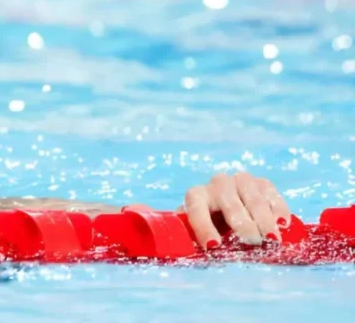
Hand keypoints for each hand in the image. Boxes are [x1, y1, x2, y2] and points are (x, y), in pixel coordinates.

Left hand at [125, 172, 290, 248]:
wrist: (230, 212)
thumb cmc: (207, 228)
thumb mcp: (190, 230)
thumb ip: (176, 232)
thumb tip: (143, 227)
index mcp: (195, 195)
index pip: (195, 207)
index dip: (203, 227)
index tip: (214, 247)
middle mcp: (217, 183)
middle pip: (228, 201)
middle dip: (241, 223)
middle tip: (252, 243)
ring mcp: (241, 180)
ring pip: (252, 198)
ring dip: (263, 219)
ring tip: (271, 239)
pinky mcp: (263, 183)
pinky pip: (272, 194)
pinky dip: (278, 209)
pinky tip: (284, 224)